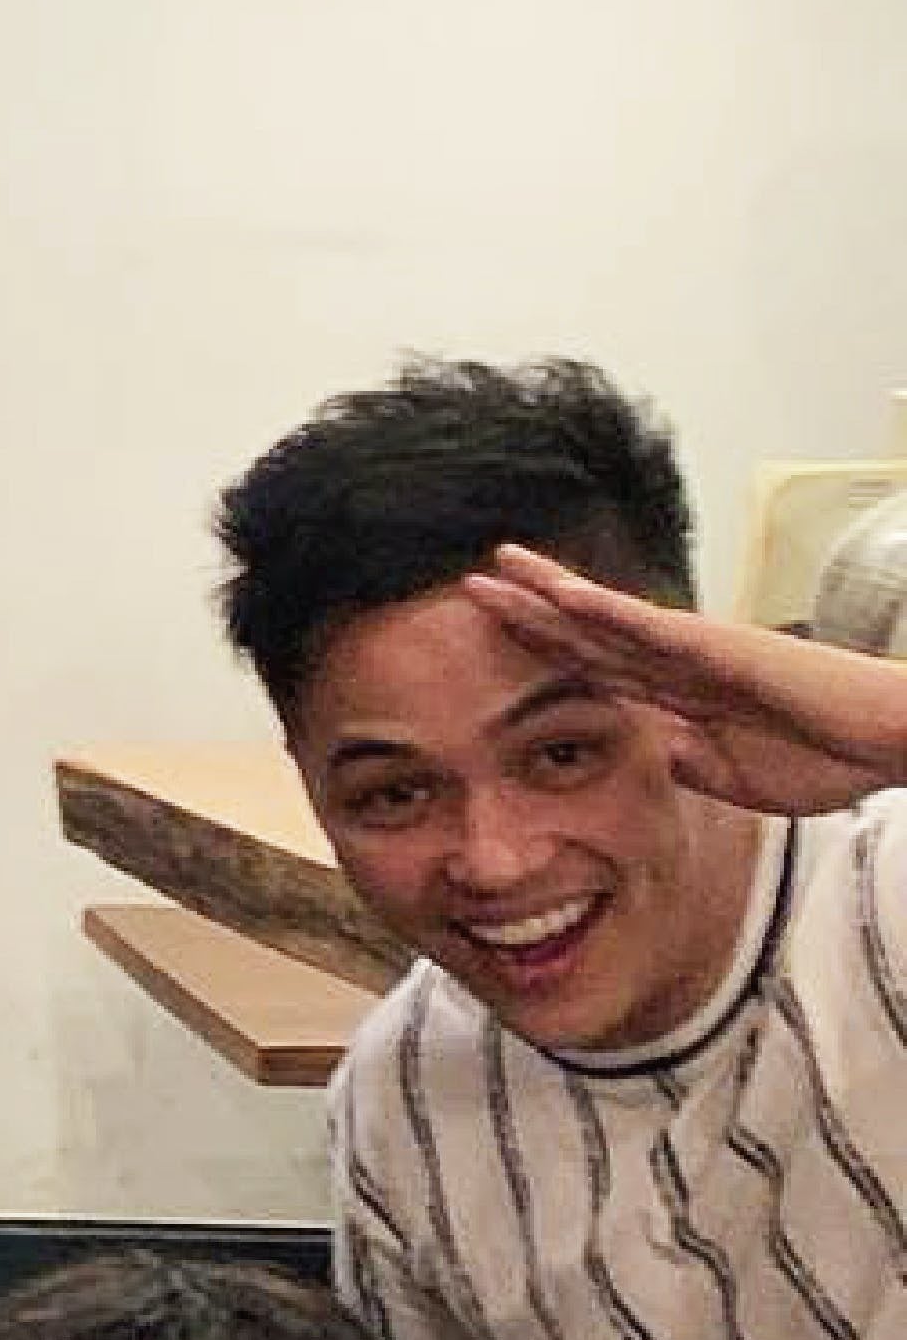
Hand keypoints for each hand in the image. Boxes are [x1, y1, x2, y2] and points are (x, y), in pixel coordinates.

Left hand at [469, 541, 906, 814]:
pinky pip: (650, 626)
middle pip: (586, 632)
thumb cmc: (826, 758)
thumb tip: (639, 750)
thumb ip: (680, 759)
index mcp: (679, 694)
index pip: (596, 668)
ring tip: (500, 564)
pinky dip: (604, 610)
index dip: (545, 649)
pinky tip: (562, 593)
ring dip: (551, 593)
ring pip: (606, 618)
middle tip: (474, 584)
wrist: (887, 745)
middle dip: (528, 609)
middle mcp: (680, 663)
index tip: (498, 635)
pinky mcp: (720, 647)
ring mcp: (697, 650)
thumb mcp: (727, 776)